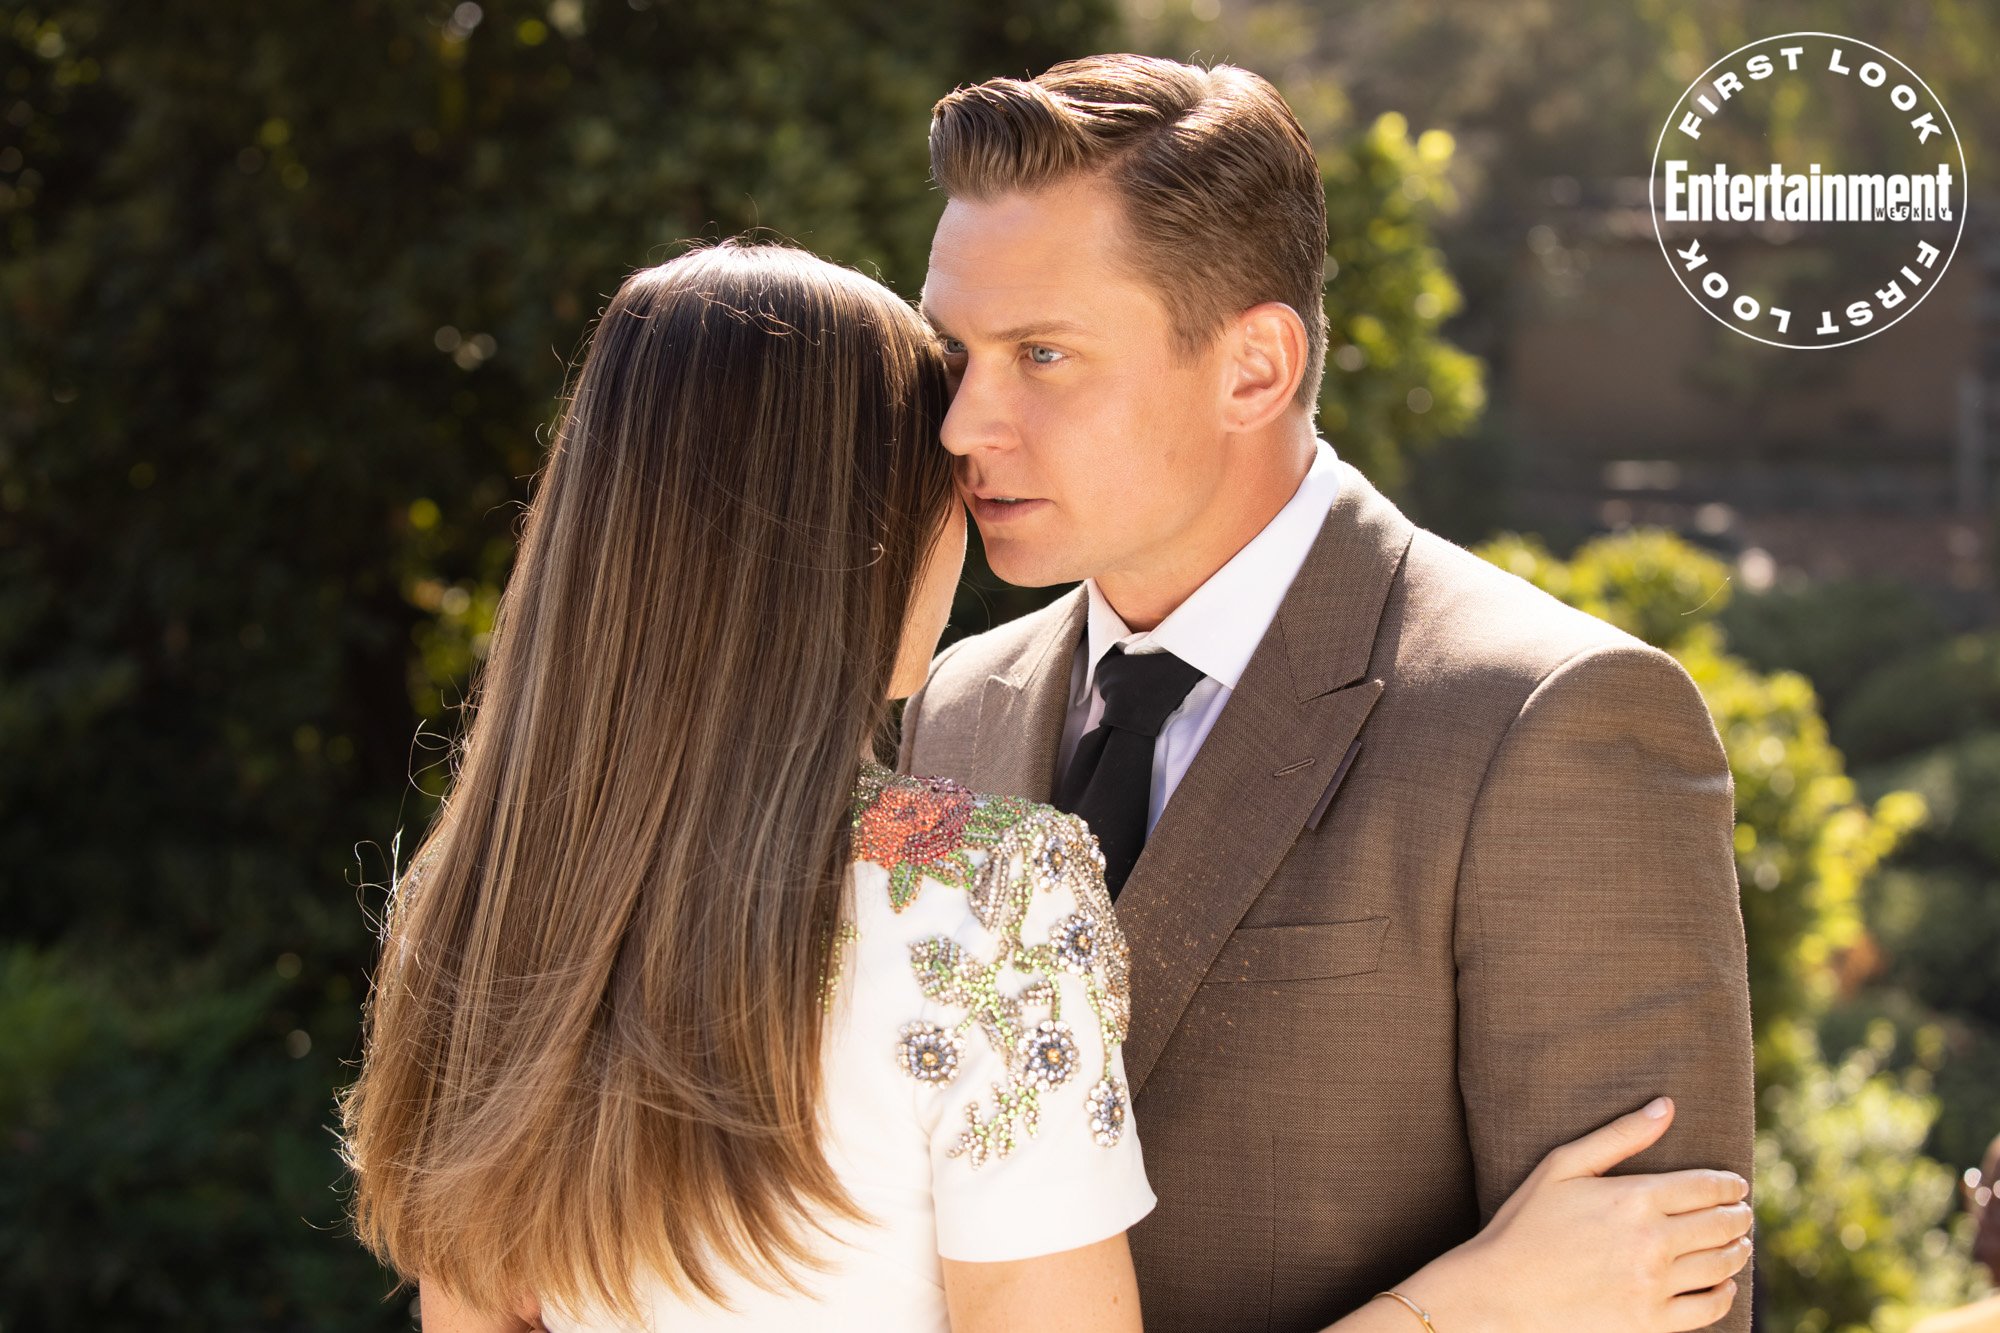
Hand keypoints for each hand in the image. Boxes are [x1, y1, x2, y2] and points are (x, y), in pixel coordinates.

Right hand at [1405, 1098, 1750, 1332]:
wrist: (1500, 1291)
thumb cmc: (1526, 1223)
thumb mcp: (1563, 1166)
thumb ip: (1619, 1136)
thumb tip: (1666, 1106)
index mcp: (1634, 1198)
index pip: (1707, 1186)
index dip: (1730, 1185)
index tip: (1738, 1186)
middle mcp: (1652, 1241)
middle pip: (1721, 1225)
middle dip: (1739, 1216)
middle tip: (1743, 1214)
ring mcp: (1653, 1285)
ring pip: (1721, 1265)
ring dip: (1738, 1251)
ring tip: (1739, 1245)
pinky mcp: (1650, 1323)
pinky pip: (1708, 1309)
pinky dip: (1724, 1295)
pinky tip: (1722, 1285)